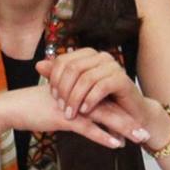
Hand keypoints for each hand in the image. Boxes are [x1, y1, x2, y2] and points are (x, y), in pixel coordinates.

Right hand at [0, 80, 136, 149]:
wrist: (12, 107)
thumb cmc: (32, 106)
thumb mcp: (56, 103)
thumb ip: (72, 106)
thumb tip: (83, 116)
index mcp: (79, 90)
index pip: (106, 99)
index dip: (122, 111)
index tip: (138, 122)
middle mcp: (79, 96)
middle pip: (110, 107)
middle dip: (130, 120)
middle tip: (146, 132)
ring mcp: (73, 106)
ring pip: (104, 116)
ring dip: (124, 128)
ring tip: (140, 138)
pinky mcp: (64, 117)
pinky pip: (88, 127)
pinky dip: (103, 135)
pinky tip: (116, 143)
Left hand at [35, 49, 155, 142]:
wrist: (130, 115)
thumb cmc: (102, 102)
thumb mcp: (78, 90)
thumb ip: (60, 77)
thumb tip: (38, 65)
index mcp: (88, 55)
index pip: (63, 60)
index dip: (55, 78)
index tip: (53, 96)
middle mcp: (100, 56)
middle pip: (73, 68)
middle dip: (64, 90)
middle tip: (62, 108)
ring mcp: (113, 66)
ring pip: (86, 78)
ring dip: (75, 98)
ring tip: (71, 113)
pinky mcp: (122, 79)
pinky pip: (101, 87)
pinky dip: (90, 100)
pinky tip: (84, 111)